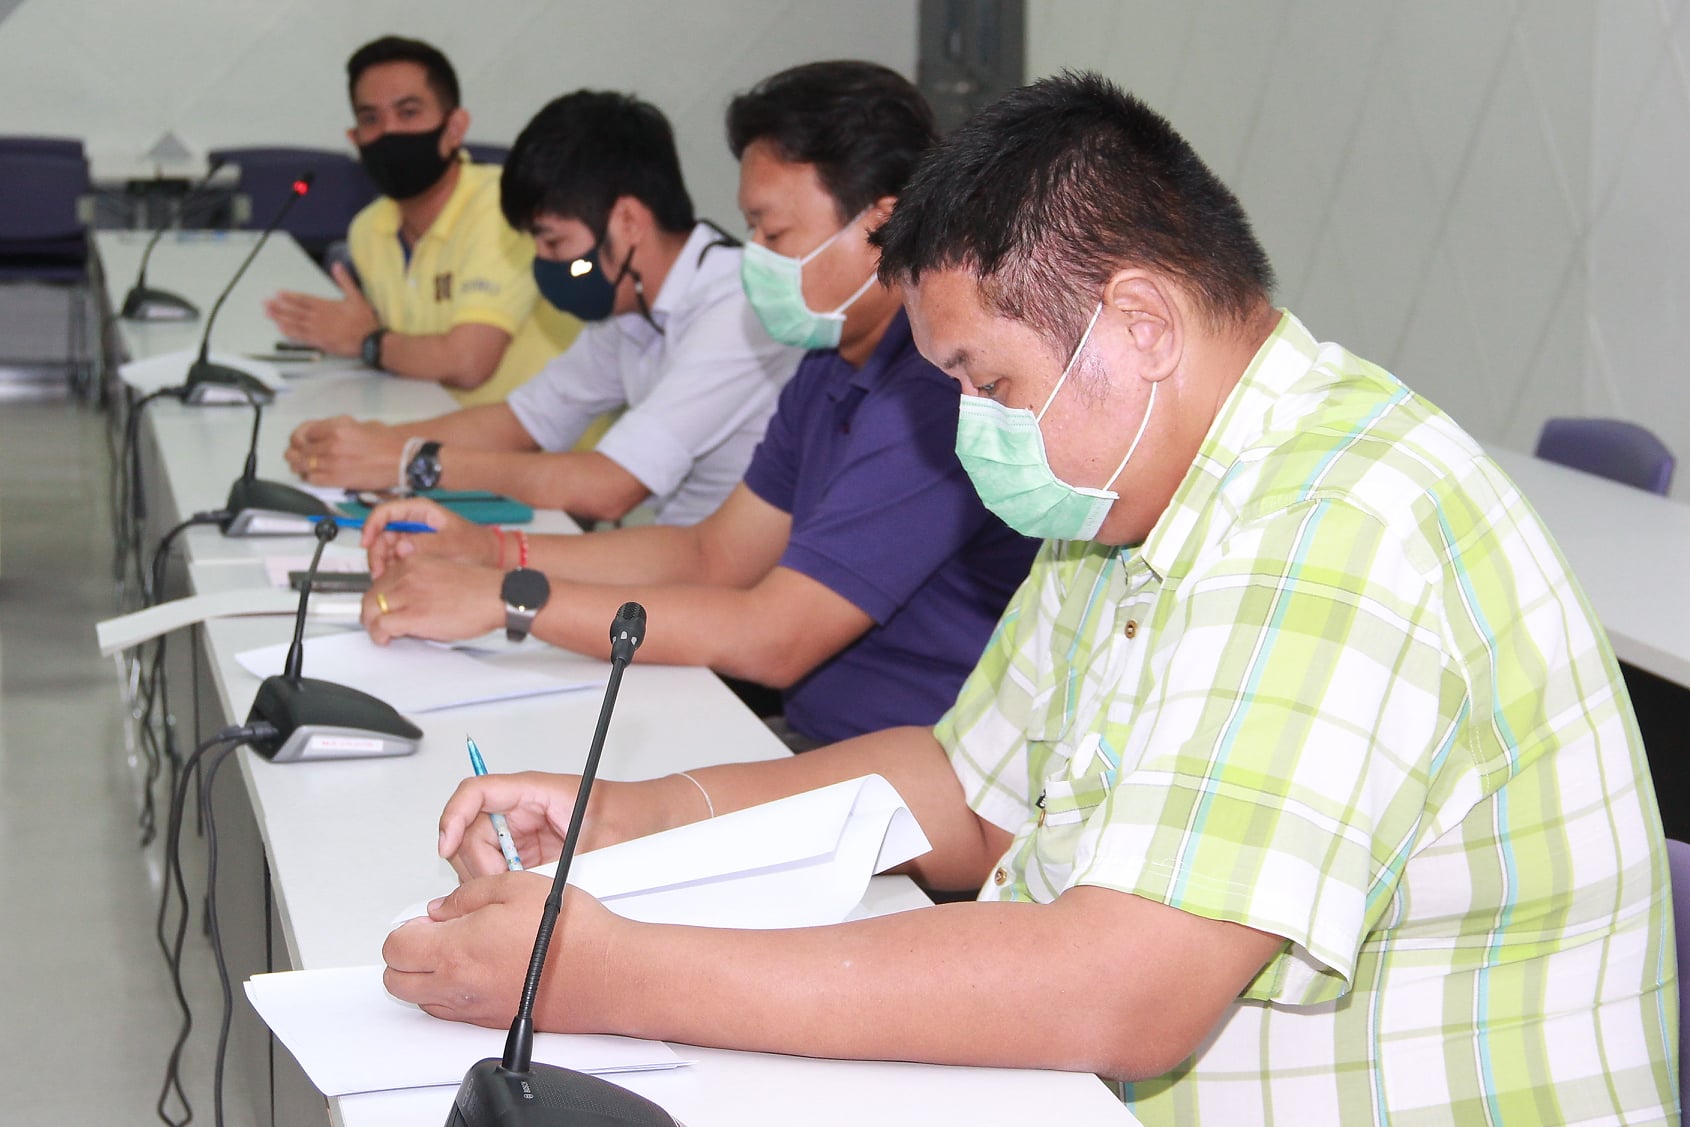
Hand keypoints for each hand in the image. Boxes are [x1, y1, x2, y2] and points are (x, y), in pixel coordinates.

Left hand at [263, 263, 378, 356]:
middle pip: (294, 311)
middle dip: (278, 307)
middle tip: (266, 304)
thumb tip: (337, 265)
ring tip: (268, 314)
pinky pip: (300, 336)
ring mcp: (316, 330)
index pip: (303, 299)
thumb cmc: (364, 320)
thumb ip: (345, 281)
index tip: (278, 294)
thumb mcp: (357, 296)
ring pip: (293, 323)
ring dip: (279, 318)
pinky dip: (289, 332)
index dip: (289, 296)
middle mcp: (317, 317)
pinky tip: (281, 329)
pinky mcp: (319, 342)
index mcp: (325, 305)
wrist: (368, 340)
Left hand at [285, 414, 403, 487]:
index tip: (299, 440)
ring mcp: (333, 463)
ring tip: (299, 466)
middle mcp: (332, 444)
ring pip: (302, 465)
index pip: (304, 431)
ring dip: (298, 466)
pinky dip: (309, 478)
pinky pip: (313, 480)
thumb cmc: (387, 443)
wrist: (402, 459)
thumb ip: (338, 428)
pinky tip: (312, 476)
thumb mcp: (359, 424)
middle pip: (299, 449)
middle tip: (295, 453)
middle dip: (295, 452)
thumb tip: (323, 434)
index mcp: (337, 428)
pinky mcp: (338, 480)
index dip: (299, 436)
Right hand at [362, 497, 499, 576]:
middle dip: (376, 552)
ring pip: (385, 549)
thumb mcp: (453, 544)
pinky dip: (392, 570)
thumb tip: (401, 548)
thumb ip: (427, 544)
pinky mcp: (415, 552)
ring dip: (382, 564)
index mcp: (420, 511)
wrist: (490, 557)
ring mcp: (412, 537)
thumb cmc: (477, 545)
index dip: (371, 526)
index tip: (365, 542)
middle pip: (381, 533)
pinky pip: (395, 559)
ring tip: (388, 580)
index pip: (385, 512)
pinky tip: (396, 581)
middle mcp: (413, 522)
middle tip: (379, 572)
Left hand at [363, 556, 503, 643]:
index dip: (379, 596)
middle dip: (371, 611)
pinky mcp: (413, 615)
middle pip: (371, 594)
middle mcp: (408, 575)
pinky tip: (385, 639)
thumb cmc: (480, 587)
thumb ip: (421, 579)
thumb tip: (408, 599)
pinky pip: (381, 626)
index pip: (380, 578)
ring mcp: (409, 594)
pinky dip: (378, 635)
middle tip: (376, 622)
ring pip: (371, 609)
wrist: (497, 595)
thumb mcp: (443, 571)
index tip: (382, 605)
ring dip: (372, 625)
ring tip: (381, 633)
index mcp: (415, 561)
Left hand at [382, 876, 620, 1030]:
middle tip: (435, 933)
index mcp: (456, 950)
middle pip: (396, 981)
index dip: (407, 927)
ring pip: (421, 1001)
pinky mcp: (492, 1023)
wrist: (606, 973)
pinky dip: (450, 993)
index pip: (395, 947)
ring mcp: (474, 1011)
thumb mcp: (515, 887)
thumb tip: (442, 909)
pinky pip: (450, 1012)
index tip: (429, 918)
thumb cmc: (570, 933)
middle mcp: (458, 988)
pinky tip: (479, 968)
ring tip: (460, 949)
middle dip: (407, 954)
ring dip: (426, 976)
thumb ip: (467, 895)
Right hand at [438, 771, 668, 879]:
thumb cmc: (633, 817)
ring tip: (518, 892)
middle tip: (500, 888)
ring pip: (481, 854)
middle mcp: (524, 808)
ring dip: (489, 877)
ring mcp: (525, 831)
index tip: (446, 845)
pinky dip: (502, 885)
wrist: (657, 820)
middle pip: (471, 831)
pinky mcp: (531, 851)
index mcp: (535, 791)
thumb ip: (560, 865)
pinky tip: (522, 896)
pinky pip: (500, 868)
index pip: (477, 792)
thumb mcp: (599, 842)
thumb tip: (525, 891)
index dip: (454, 816)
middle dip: (476, 862)